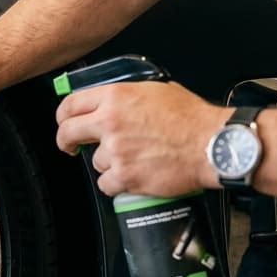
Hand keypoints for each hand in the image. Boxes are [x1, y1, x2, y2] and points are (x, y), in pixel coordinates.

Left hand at [55, 81, 229, 196]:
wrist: (213, 145)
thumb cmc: (193, 119)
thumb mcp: (158, 91)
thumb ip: (129, 96)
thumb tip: (115, 101)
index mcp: (117, 97)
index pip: (71, 104)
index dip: (63, 116)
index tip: (65, 123)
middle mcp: (111, 122)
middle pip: (68, 133)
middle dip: (67, 142)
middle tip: (72, 147)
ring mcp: (116, 150)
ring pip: (95, 162)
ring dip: (109, 164)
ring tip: (135, 159)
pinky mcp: (125, 175)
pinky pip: (106, 184)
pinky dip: (117, 184)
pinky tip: (134, 176)